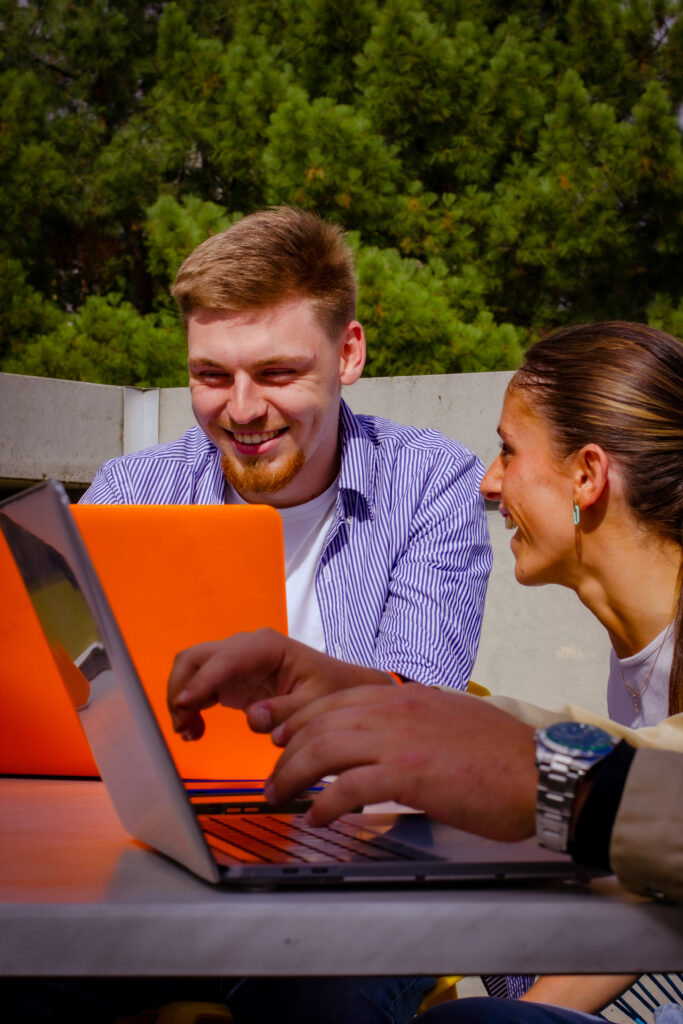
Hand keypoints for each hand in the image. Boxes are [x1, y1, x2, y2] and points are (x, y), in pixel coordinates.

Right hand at [167, 627, 391, 739]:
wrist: (338, 688)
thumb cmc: (332, 690)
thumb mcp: (317, 704)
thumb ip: (287, 711)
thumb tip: (254, 718)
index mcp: (266, 646)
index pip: (224, 659)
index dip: (201, 681)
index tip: (184, 704)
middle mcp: (244, 647)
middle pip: (196, 658)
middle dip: (181, 689)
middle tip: (183, 726)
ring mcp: (234, 661)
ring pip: (190, 670)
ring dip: (181, 699)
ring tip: (189, 733)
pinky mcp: (230, 679)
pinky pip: (198, 686)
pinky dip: (189, 706)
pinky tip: (194, 730)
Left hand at [266, 684, 537, 839]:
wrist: (542, 772)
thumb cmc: (502, 755)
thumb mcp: (447, 720)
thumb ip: (410, 723)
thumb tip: (384, 742)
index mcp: (404, 695)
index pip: (334, 699)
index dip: (297, 718)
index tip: (277, 735)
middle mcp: (396, 708)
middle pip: (319, 723)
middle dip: (285, 752)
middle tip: (272, 779)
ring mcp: (401, 739)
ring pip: (323, 749)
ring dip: (292, 776)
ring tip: (280, 799)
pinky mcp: (409, 774)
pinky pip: (348, 786)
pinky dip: (324, 804)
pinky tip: (316, 817)